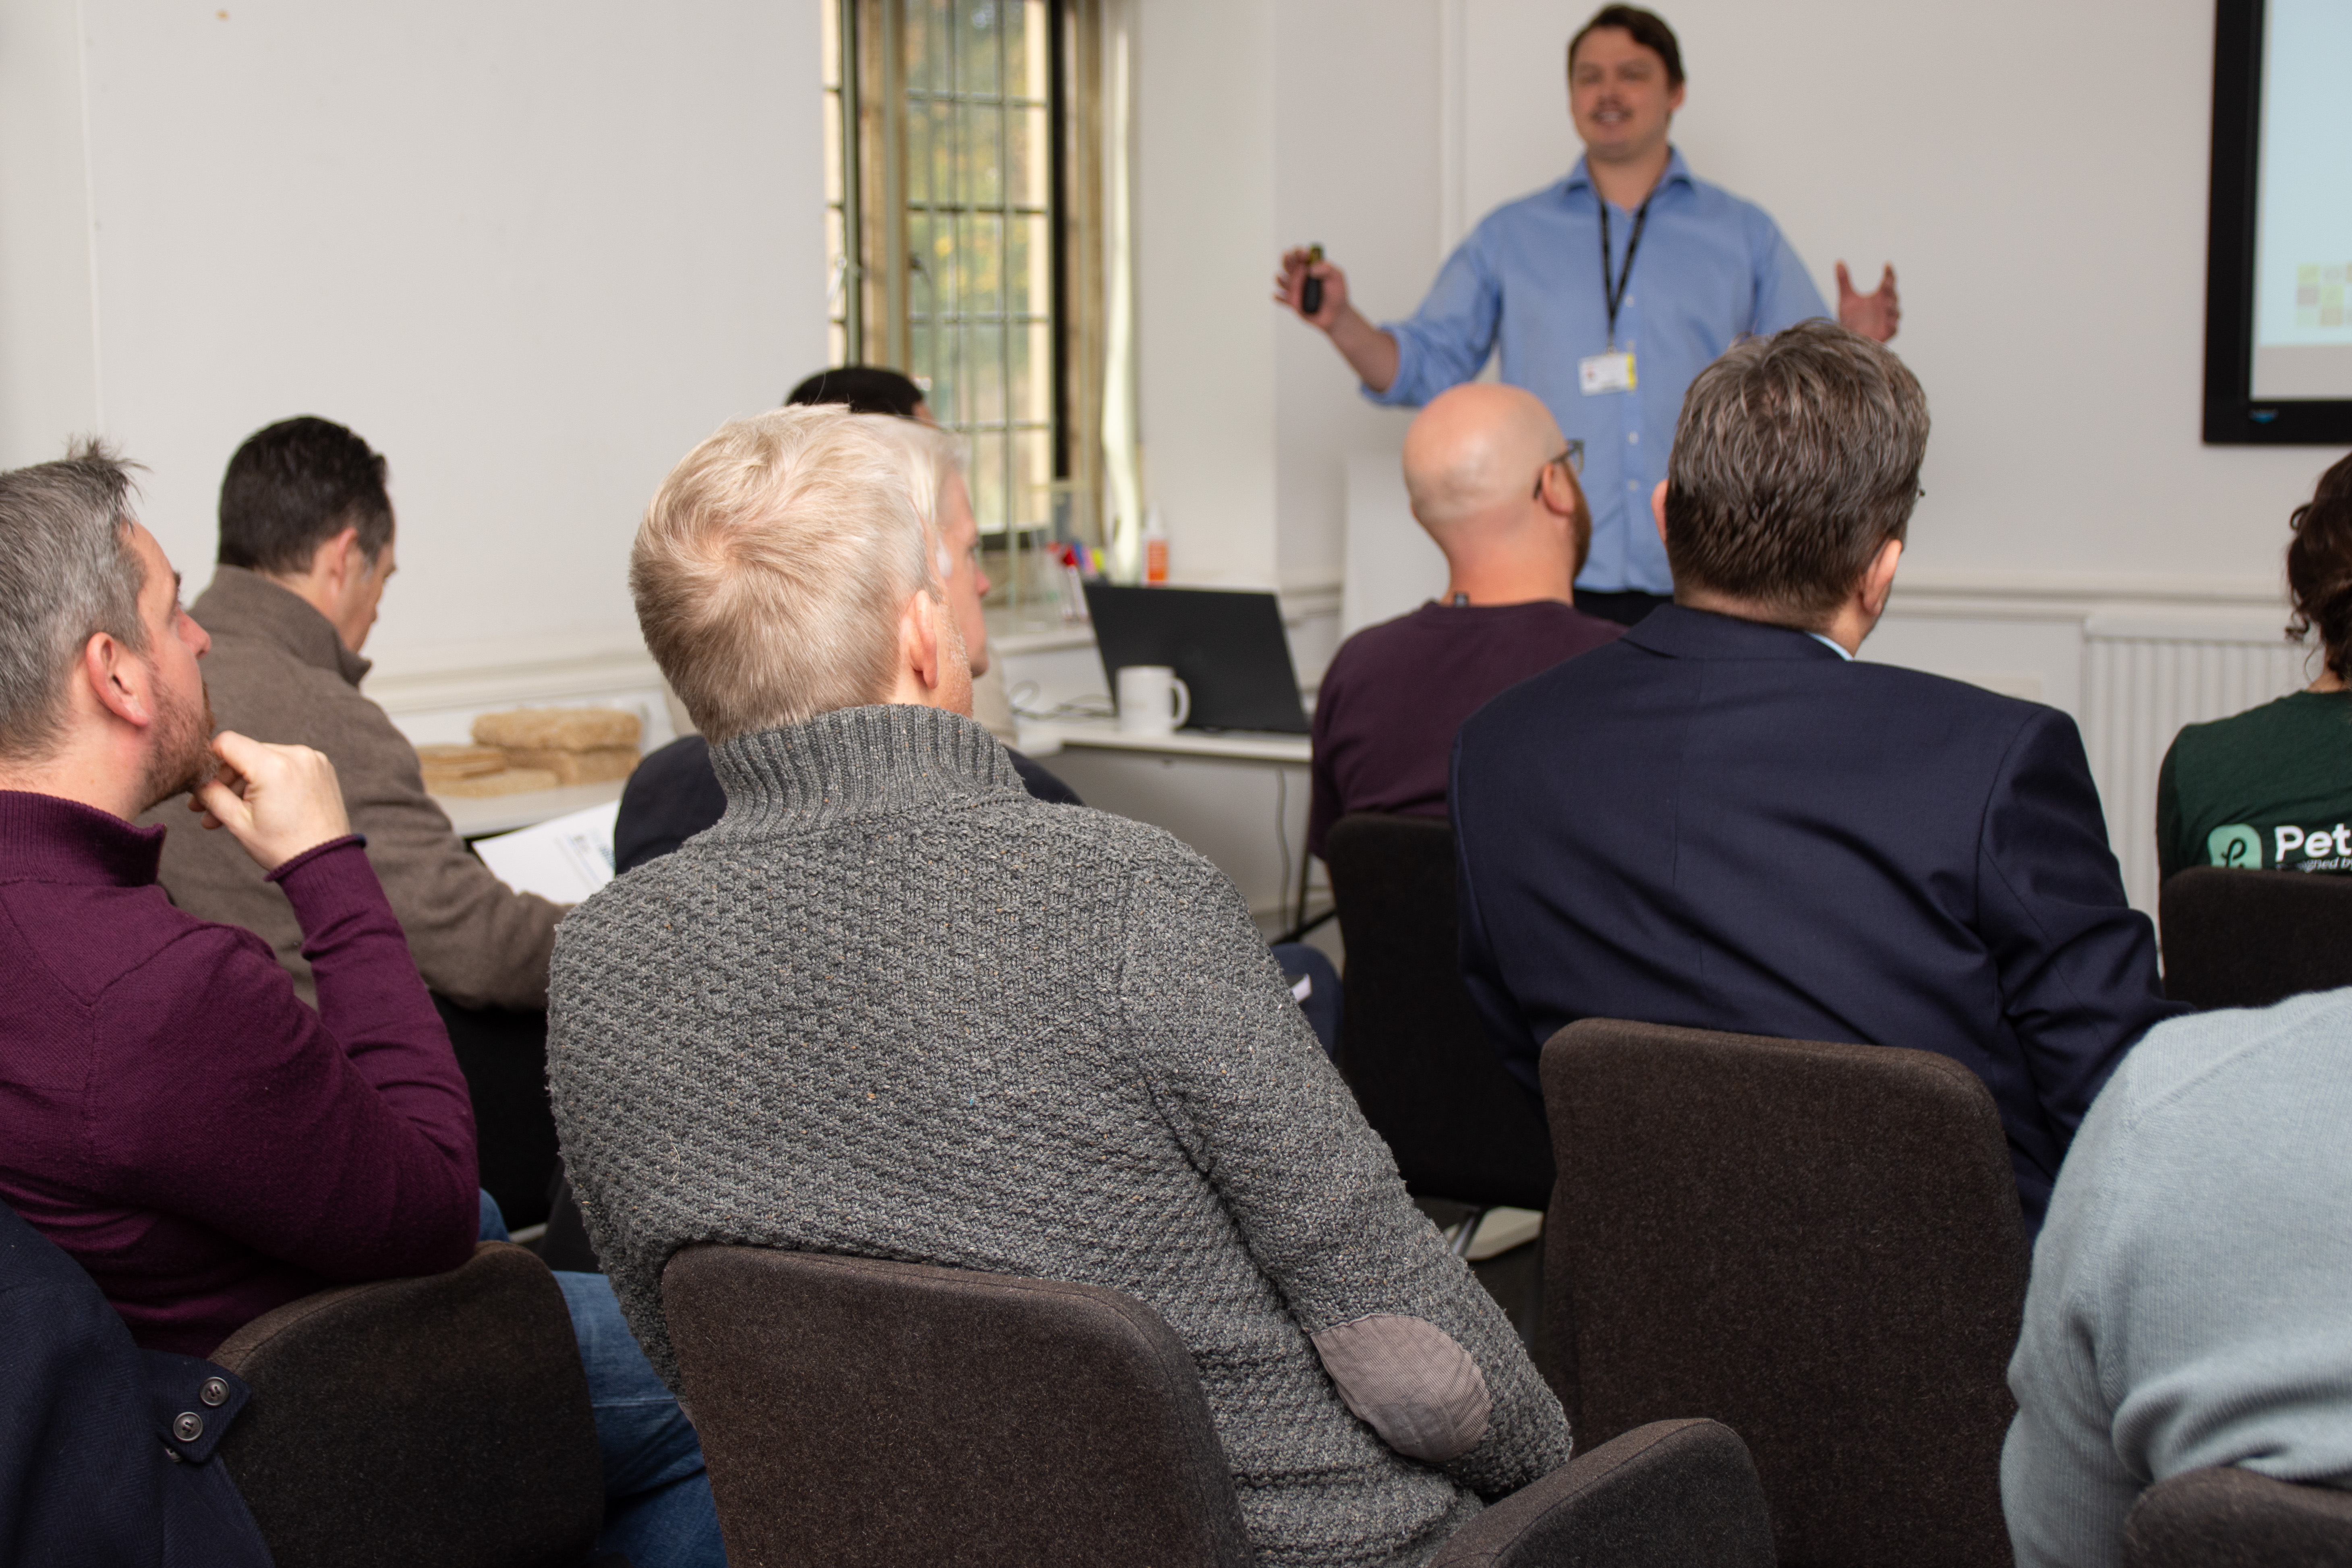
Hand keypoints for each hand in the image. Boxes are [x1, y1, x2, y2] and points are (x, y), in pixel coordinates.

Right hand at [189, 730, 352, 872]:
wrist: (325, 863)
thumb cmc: (282, 847)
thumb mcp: (237, 822)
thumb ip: (211, 793)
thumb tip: (195, 778)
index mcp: (274, 765)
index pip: (227, 742)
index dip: (207, 760)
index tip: (198, 781)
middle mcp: (296, 755)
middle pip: (245, 753)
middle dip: (224, 780)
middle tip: (204, 808)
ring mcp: (313, 760)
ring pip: (264, 760)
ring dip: (244, 784)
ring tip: (225, 815)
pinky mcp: (321, 768)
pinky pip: (285, 766)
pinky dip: (268, 781)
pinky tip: (255, 806)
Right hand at [1273, 246, 1350, 328]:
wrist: (1335, 315)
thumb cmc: (1337, 293)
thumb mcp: (1337, 277)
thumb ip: (1327, 269)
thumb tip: (1311, 268)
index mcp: (1309, 267)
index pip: (1300, 255)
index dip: (1299, 252)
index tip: (1304, 254)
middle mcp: (1299, 276)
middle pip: (1287, 264)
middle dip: (1287, 260)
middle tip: (1293, 261)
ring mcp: (1294, 289)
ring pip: (1280, 279)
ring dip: (1281, 278)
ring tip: (1292, 282)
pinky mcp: (1292, 302)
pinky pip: (1280, 298)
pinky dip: (1278, 296)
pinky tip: (1279, 295)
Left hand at [1836, 261, 1899, 343]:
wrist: (1847, 340)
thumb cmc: (1851, 318)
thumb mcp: (1846, 299)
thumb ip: (1843, 280)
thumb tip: (1838, 261)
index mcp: (1880, 295)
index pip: (1888, 281)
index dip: (1889, 273)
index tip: (1886, 264)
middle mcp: (1886, 306)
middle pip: (1892, 295)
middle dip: (1890, 290)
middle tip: (1885, 284)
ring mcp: (1888, 319)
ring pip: (1895, 311)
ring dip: (1892, 307)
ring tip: (1886, 303)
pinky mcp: (1887, 333)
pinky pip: (1893, 329)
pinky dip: (1892, 325)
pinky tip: (1889, 321)